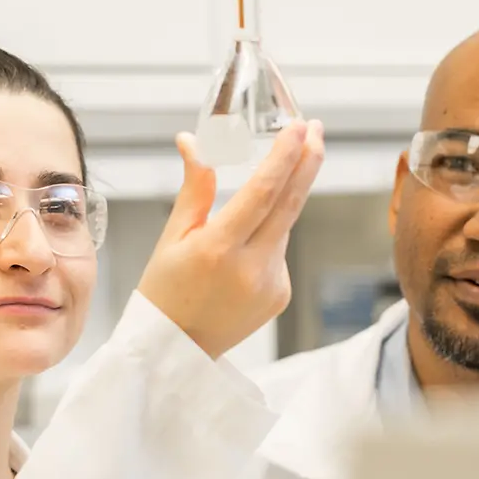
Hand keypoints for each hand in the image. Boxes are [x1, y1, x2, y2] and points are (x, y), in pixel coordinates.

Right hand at [136, 119, 325, 358]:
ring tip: (239, 220)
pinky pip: (279, 252)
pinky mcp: (281, 295)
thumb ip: (195, 188)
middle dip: (307, 161)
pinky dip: (266, 240)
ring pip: (283, 226)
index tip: (298, 127)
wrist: (175, 351)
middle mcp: (251, 267)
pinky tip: (239, 259)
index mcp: (218, 249)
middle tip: (314, 129)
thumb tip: (194, 141)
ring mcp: (271, 284)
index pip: (263, 192)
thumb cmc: (164, 292)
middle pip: (291, 203)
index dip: (284, 156)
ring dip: (276, 205)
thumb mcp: (171, 237)